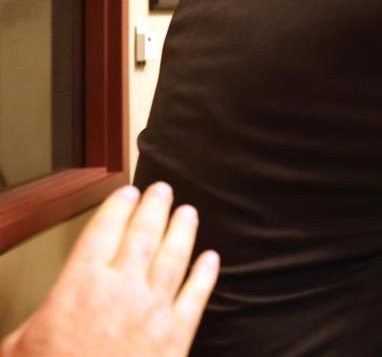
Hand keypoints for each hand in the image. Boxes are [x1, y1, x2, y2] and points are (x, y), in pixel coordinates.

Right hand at [1, 183, 218, 356]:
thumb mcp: (20, 347)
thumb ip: (34, 326)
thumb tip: (38, 322)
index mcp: (80, 285)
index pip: (103, 230)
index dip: (118, 207)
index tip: (127, 192)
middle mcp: (121, 288)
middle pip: (143, 234)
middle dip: (155, 208)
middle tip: (163, 190)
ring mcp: (153, 310)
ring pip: (175, 257)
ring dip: (183, 231)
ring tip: (187, 213)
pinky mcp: (177, 335)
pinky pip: (197, 296)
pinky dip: (205, 274)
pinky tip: (211, 259)